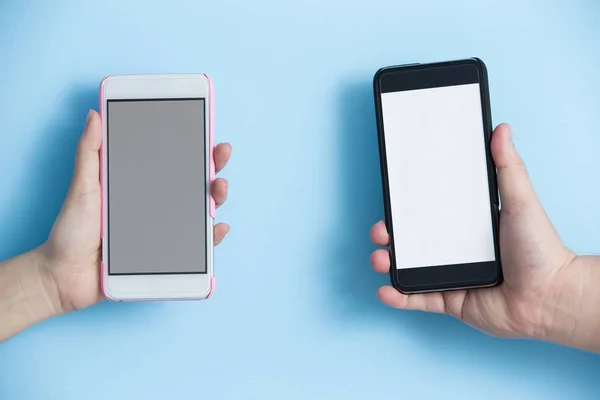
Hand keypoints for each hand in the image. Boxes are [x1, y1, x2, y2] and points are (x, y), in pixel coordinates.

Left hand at [40, 110, 231, 312]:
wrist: (65, 276)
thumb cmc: (71, 231)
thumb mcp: (81, 187)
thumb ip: (89, 153)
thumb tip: (95, 115)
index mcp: (139, 185)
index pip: (171, 161)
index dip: (191, 146)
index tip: (204, 130)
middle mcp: (156, 204)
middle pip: (193, 182)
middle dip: (212, 166)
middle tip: (221, 153)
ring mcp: (164, 229)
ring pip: (200, 210)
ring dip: (216, 197)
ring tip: (219, 188)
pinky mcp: (168, 255)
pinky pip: (197, 245)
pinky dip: (212, 237)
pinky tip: (218, 227)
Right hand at [370, 124, 575, 338]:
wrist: (551, 297)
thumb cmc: (540, 250)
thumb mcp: (521, 201)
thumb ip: (508, 167)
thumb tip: (501, 129)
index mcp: (466, 226)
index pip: (429, 213)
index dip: (406, 207)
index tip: (392, 198)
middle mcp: (454, 250)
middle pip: (411, 240)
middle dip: (389, 235)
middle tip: (381, 231)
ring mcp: (450, 275)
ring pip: (408, 269)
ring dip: (387, 263)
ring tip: (379, 259)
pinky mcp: (450, 300)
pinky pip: (418, 299)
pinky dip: (398, 297)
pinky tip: (385, 291)